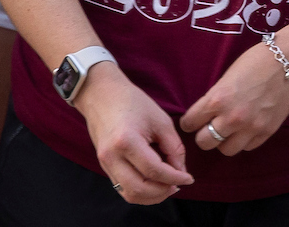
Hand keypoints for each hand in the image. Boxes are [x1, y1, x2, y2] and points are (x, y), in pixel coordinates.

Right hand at [76, 66, 195, 203]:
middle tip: (178, 183)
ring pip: (130, 194)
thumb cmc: (131, 101)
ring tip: (166, 185)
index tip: (189, 178)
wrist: (99, 92)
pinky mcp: (103, 164)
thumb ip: (174, 149)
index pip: (155, 171)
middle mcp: (111, 156)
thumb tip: (181, 172)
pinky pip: (123, 188)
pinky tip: (152, 182)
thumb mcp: (160, 121)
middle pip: (140, 189)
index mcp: (126, 141)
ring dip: (152, 196)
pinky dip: (140, 191)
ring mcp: (104, 161)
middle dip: (164, 191)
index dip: (176, 178)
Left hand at [181, 42, 288, 156]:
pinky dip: (242, 142)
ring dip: (223, 142)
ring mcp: (251, 128)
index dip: (187, 123)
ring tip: (225, 132)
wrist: (286, 64)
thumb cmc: (252, 64)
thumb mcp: (224, 79)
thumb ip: (214, 99)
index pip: (190, 122)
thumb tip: (204, 114)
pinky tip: (242, 132)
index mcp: (217, 100)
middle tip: (205, 130)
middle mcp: (232, 118)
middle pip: (205, 143)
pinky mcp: (267, 133)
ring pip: (226, 150)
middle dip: (202, 136)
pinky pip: (248, 148)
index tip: (189, 123)